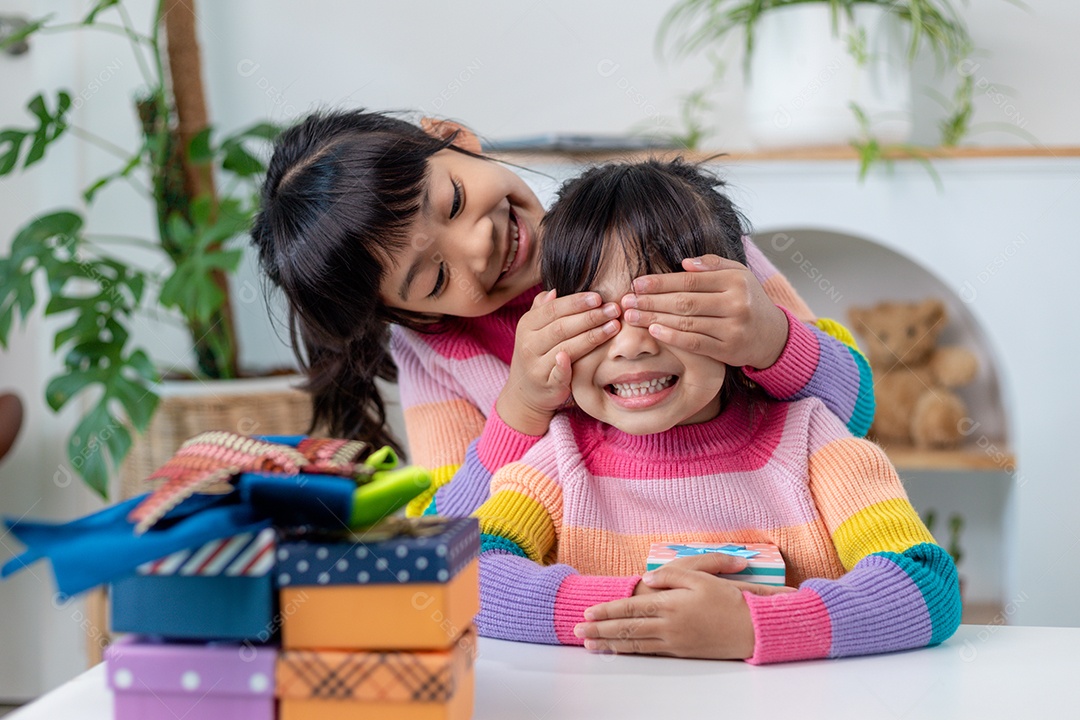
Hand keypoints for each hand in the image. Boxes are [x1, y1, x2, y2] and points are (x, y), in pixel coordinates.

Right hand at [496, 289, 620, 435]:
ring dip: (592, 336)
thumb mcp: (535, 330)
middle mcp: (529, 344)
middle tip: (613, 309)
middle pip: (562, 327)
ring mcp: (536, 365)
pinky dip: (570, 365)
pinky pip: (559, 374)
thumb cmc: (538, 353)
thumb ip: (543, 309)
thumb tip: (554, 290)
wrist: (526, 391)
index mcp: (527, 325)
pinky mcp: (546, 384)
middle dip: (590, 316)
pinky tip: (590, 355)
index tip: (599, 297)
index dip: (577, 302)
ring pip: (566, 348)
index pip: (554, 309)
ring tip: (614, 326)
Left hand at [574, 553, 794, 658]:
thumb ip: (671, 575)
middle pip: (627, 628)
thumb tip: (647, 579)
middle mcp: (669, 625)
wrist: (752, 627)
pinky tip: (619, 651)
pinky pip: (650, 652)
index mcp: (671, 604)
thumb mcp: (700, 576)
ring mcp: (674, 641)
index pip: (631, 608)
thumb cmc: (728, 598)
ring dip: (609, 644)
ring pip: (635, 643)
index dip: (607, 611)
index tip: (588, 613)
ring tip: (590, 645)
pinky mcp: (681, 652)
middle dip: (599, 631)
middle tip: (577, 633)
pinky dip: (630, 651)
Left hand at [621, 255, 788, 369]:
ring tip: (632, 316)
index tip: (637, 283)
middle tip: (626, 301)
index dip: (661, 282)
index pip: (690, 281)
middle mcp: (736, 304)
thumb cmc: (747, 300)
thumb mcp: (738, 275)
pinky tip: (653, 331)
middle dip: (651, 301)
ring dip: (654, 318)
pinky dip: (672, 337)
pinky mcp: (728, 350)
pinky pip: (695, 343)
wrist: (772, 335)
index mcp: (736, 280)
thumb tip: (684, 263)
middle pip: (685, 302)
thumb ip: (713, 265)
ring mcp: (733, 328)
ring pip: (687, 322)